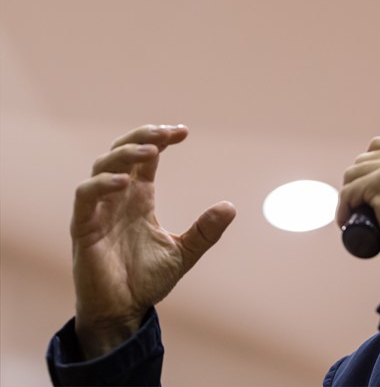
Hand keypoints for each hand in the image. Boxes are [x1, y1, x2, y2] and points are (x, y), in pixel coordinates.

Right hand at [70, 124, 235, 358]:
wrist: (123, 312)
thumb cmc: (147, 280)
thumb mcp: (184, 252)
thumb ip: (206, 231)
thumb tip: (230, 207)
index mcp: (139, 198)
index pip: (146, 158)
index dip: (159, 139)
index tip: (183, 132)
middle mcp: (118, 198)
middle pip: (121, 152)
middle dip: (141, 136)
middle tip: (165, 132)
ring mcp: (99, 210)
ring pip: (102, 166)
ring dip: (124, 154)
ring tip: (150, 151)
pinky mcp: (84, 228)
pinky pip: (85, 196)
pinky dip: (101, 184)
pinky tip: (124, 182)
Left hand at [337, 137, 379, 269]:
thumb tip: (375, 173)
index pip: (379, 146)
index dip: (368, 169)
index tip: (367, 191)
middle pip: (364, 158)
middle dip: (357, 182)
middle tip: (360, 205)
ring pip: (353, 173)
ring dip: (348, 195)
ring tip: (354, 214)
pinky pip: (349, 191)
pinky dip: (343, 208)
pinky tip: (348, 221)